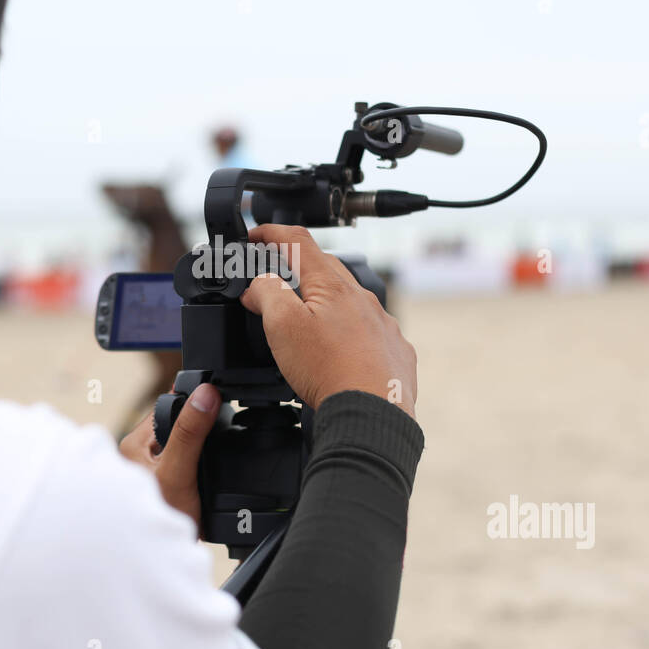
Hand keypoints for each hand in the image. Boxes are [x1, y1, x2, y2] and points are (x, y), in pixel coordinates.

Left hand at [118, 382, 220, 525]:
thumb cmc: (156, 521)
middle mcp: (139, 456)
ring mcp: (152, 474)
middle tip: (211, 455)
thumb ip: (191, 433)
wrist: (155, 568)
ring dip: (200, 458)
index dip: (196, 405)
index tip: (220, 403)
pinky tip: (202, 490)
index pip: (170, 408)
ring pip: (185, 451)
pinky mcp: (164, 491)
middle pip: (180, 428)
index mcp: (135, 443)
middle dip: (201, 435)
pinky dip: (198, 475)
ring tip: (204, 478)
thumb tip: (205, 394)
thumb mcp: (178, 472)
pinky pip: (186, 471)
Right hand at [239, 225, 417, 418]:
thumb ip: (267, 293)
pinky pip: (369, 332)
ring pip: (350, 302)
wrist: (373, 416)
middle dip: (298, 267)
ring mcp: (383, 325)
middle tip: (274, 277)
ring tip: (305, 322)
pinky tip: (338, 351)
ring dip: (325, 303)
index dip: (271, 232)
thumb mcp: (282, 325)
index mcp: (333, 285)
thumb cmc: (330, 371)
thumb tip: (259, 282)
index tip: (255, 234)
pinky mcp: (393, 352)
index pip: (298, 242)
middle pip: (326, 269)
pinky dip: (349, 334)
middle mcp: (363, 299)